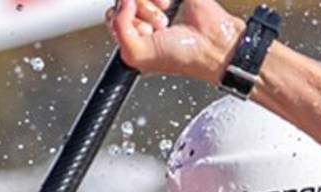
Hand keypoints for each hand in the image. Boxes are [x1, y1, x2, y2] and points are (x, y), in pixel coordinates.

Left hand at [106, 0, 243, 82]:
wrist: (208, 44)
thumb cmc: (180, 56)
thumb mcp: (136, 53)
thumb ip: (118, 28)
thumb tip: (124, 1)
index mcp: (133, 36)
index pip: (113, 15)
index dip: (123, 22)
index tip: (142, 34)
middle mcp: (143, 17)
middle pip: (122, 0)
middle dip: (137, 14)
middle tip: (154, 29)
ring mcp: (156, 3)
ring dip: (148, 5)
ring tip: (164, 20)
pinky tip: (168, 5)